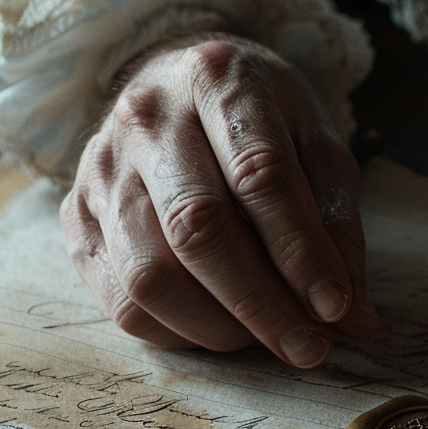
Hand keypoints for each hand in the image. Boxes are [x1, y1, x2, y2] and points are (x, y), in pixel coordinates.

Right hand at [60, 34, 377, 365]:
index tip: (335, 309)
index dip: (300, 252)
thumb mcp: (317, 144)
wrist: (176, 83)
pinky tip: (217, 327)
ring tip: (265, 336)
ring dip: (218, 327)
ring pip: (149, 274)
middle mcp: (147, 117)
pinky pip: (119, 299)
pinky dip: (176, 331)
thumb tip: (353, 317)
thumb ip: (338, 225)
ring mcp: (100, 167)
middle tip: (308, 348)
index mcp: (218, 80)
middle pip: (197, 228)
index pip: (259, 175)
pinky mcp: (74, 215)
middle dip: (260, 304)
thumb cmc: (261, 119)